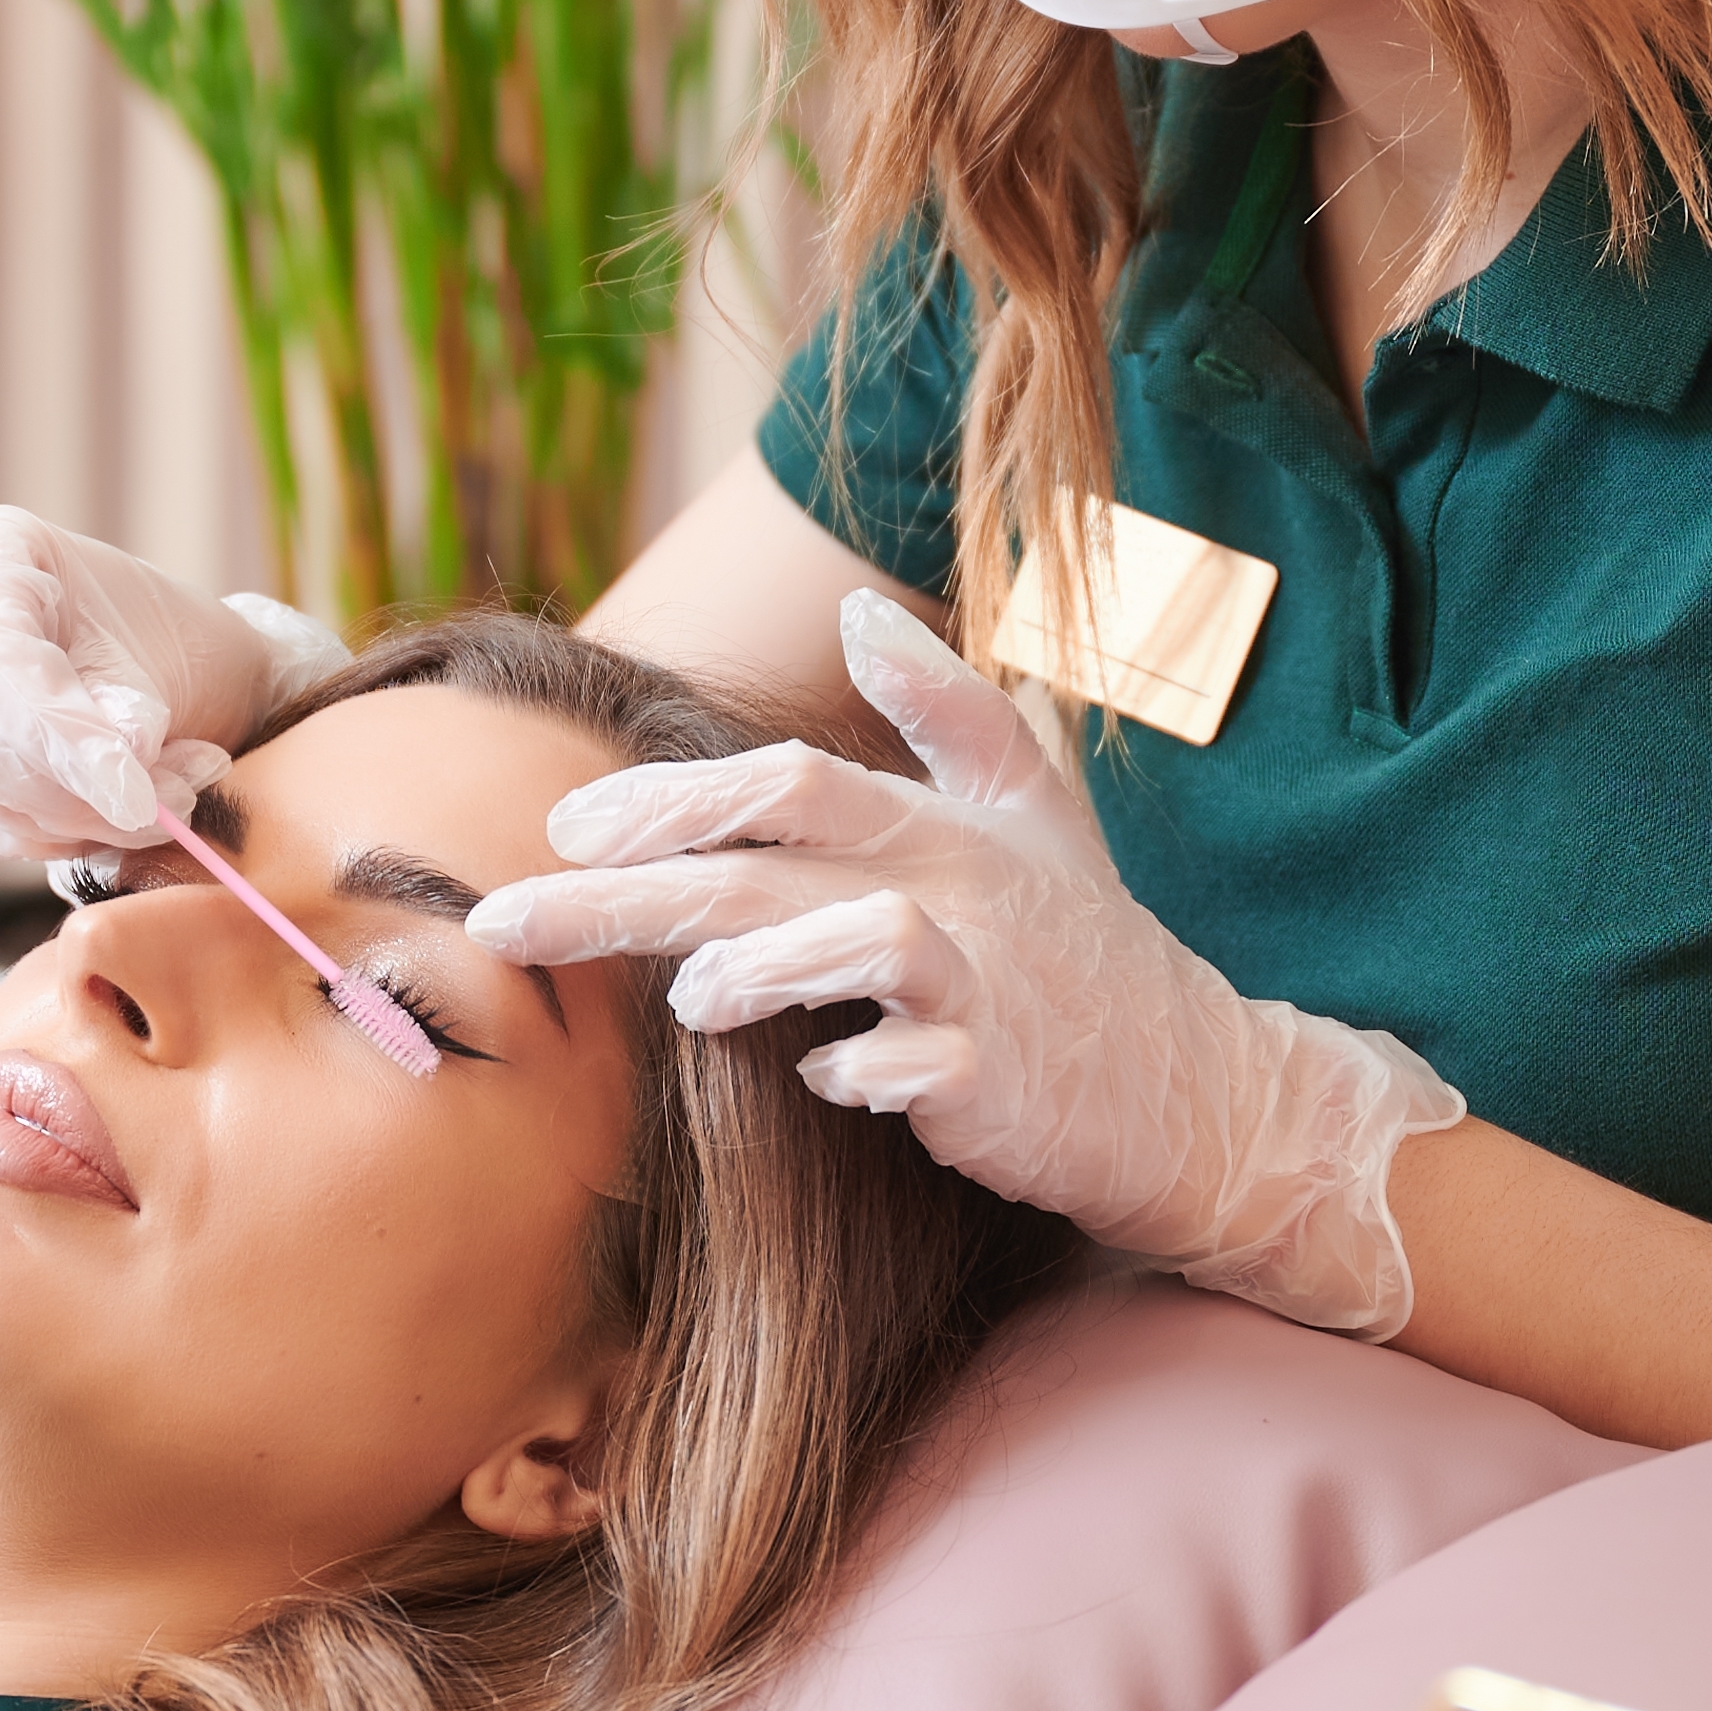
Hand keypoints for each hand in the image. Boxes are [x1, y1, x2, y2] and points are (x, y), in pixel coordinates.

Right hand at [0, 506, 347, 872]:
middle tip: (176, 801)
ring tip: (169, 800)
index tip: (135, 797)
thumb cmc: (152, 634)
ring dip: (79, 824)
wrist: (149, 664)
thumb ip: (132, 705)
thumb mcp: (159, 648)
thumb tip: (122, 763)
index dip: (59, 734)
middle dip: (77, 793)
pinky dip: (50, 840)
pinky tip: (109, 814)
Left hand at [464, 593, 1461, 1333]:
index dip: (668, 798)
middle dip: (620, 890)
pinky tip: (825, 1081)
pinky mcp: (1003, 1079)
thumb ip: (943, 707)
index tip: (562, 826)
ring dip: (758, 966)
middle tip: (503, 924)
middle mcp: (953, 892)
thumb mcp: (1036, 805)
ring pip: (855, 943)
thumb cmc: (1094, 952)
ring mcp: (983, 985)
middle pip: (767, 864)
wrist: (1208, 1092)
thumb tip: (853, 619)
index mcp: (939, 828)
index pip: (787, 782)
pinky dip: (863, 1068)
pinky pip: (918, 1064)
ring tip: (687, 998)